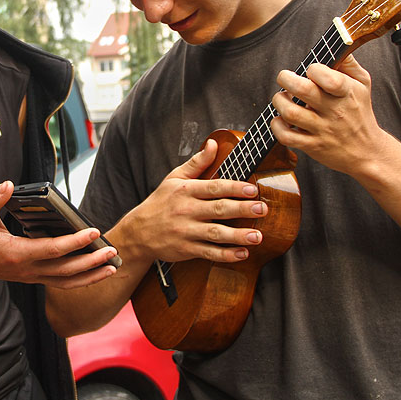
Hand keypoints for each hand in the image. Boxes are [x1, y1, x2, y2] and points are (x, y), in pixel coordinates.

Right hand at [0, 181, 118, 289]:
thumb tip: (7, 185)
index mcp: (17, 254)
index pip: (53, 250)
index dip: (75, 241)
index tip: (93, 231)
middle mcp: (27, 270)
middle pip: (66, 270)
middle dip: (92, 261)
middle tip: (112, 251)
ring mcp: (31, 277)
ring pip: (66, 282)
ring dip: (91, 275)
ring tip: (112, 267)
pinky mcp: (33, 278)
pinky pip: (61, 282)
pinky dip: (80, 280)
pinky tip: (95, 273)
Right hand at [116, 139, 266, 264]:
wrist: (138, 232)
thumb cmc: (160, 202)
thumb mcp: (174, 178)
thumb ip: (197, 163)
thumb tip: (213, 144)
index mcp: (185, 191)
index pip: (213, 188)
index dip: (233, 188)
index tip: (252, 189)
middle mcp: (186, 210)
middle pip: (218, 209)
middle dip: (241, 209)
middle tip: (262, 209)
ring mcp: (186, 231)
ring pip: (215, 233)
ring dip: (238, 236)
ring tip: (257, 236)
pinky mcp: (186, 249)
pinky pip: (209, 253)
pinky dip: (226, 255)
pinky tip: (242, 253)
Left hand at [270, 55, 390, 173]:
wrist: (367, 152)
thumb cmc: (360, 112)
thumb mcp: (363, 84)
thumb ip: (349, 63)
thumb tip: (339, 43)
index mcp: (347, 92)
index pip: (328, 77)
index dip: (314, 69)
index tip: (311, 70)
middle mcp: (334, 111)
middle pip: (304, 90)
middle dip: (286, 79)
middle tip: (285, 78)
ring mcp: (322, 130)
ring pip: (291, 113)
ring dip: (279, 101)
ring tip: (282, 98)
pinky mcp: (312, 146)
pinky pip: (287, 136)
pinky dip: (277, 126)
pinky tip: (281, 119)